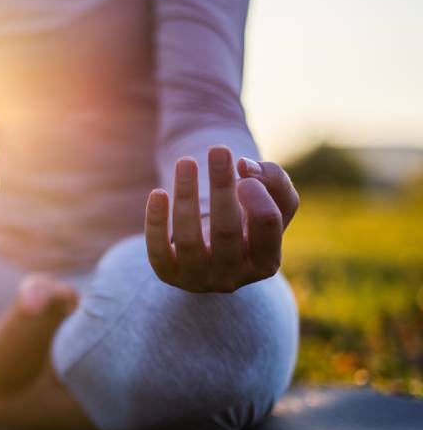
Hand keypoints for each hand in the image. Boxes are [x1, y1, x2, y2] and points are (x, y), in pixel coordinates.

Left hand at [144, 145, 298, 292]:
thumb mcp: (273, 200)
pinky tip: (158, 193)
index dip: (257, 193)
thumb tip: (244, 166)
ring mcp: (199, 279)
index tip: (243, 169)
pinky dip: (156, 222)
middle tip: (218, 150)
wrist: (214, 251)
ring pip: (189, 240)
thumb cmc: (248, 221)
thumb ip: (273, 178)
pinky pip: (158, 251)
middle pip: (226, 231)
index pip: (267, 225)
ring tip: (186, 162)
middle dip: (221, 187)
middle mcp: (233, 277)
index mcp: (266, 262)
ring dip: (186, 197)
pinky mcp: (169, 275)